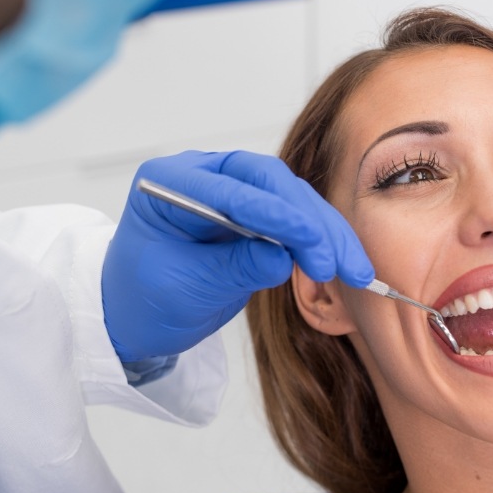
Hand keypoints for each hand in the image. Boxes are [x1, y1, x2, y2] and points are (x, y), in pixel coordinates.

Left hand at [102, 150, 373, 361]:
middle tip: (333, 261)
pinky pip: (296, 220)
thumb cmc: (143, 300)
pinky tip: (343, 262)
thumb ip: (233, 269)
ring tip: (353, 270)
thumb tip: (282, 259)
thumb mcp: (184, 288)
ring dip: (326, 232)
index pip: (231, 189)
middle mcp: (205, 176)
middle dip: (308, 222)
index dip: (274, 214)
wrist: (138, 316)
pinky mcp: (256, 214)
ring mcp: (234, 191)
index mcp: (170, 182)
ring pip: (292, 199)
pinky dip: (321, 241)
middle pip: (270, 182)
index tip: (309, 239)